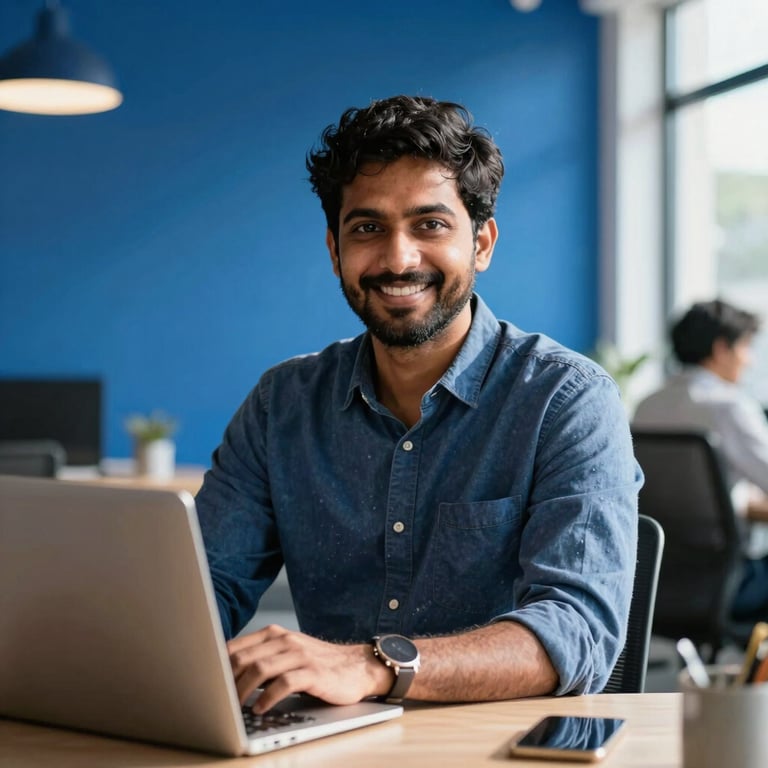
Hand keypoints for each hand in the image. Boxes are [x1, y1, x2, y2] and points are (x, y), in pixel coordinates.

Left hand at [227, 624, 390, 712]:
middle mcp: (285, 640)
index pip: (235, 647)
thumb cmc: (316, 664)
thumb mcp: (287, 654)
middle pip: (244, 658)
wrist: (356, 666)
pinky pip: (284, 683)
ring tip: (235, 708)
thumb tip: (225, 676)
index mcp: (274, 634)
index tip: (206, 685)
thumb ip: (261, 658)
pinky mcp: (313, 672)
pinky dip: (268, 698)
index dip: (216, 667)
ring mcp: (299, 654)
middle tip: (217, 701)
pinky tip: (261, 709)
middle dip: (226, 682)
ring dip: (243, 691)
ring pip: (260, 669)